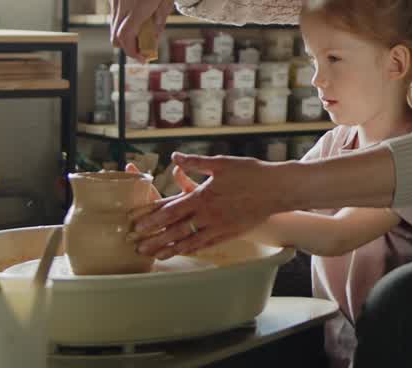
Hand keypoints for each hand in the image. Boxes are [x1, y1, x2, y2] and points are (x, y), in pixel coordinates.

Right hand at [110, 0, 179, 59]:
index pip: (126, 35)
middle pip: (117, 35)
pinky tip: (136, 24)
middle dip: (128, 48)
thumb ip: (159, 22)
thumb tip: (152, 41)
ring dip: (125, 37)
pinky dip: (122, 26)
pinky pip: (115, 17)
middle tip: (143, 52)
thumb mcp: (168, 1)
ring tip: (142, 37)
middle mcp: (124, 2)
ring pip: (114, 27)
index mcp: (140, 4)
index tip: (142, 58)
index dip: (132, 50)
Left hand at [127, 153, 288, 259]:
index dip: (151, 218)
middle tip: (137, 247)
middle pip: (175, 230)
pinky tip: (182, 252)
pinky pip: (206, 244)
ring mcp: (218, 227)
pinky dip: (191, 249)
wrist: (276, 189)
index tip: (136, 225)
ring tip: (154, 255)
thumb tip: (174, 157)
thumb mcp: (221, 163)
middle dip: (154, 239)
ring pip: (188, 241)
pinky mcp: (229, 233)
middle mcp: (207, 215)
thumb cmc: (250, 173)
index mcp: (202, 196)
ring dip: (169, 248)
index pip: (170, 210)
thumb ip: (195, 162)